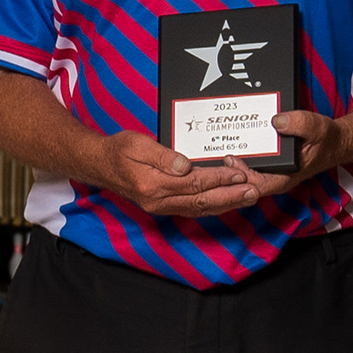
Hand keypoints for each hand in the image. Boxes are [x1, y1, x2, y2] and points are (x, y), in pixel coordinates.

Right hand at [91, 129, 258, 216]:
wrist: (99, 165)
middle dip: (230, 196)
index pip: (194, 183)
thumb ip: (162, 156)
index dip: (219, 178)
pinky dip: (213, 206)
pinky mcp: (164, 206)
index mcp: (153, 184)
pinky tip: (227, 201)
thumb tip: (185, 164)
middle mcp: (158, 200)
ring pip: (200, 208)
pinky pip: (193, 209)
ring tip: (248, 197)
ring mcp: (161, 206)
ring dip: (226, 203)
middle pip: (201, 200)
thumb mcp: (137, 144)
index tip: (239, 172)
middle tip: (253, 190)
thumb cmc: (117, 151)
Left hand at [228, 109, 350, 198]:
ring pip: (242, 172)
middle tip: (219, 151)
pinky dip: (238, 154)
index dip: (240, 176)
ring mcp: (268, 172)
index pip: (256, 185)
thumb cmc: (327, 139)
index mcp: (284, 177)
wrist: (334, 141)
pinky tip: (229, 142)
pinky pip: (247, 162)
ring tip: (217, 146)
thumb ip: (300, 124)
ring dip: (230, 162)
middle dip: (228, 169)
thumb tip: (277, 120)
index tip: (231, 160)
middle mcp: (273, 177)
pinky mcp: (266, 163)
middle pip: (243, 181)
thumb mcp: (318, 129)